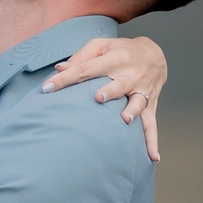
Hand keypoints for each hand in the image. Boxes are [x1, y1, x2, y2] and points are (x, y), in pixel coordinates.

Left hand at [43, 32, 166, 161]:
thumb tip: (59, 69)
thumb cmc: (121, 51)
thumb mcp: (102, 45)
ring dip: (132, 111)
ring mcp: (142, 90)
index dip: (66, 78)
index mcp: (116, 58)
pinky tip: (152, 156)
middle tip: (99, 98)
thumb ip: (81, 57)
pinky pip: (151, 124)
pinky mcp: (150, 104)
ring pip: (137, 102)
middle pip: (118, 84)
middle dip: (110, 91)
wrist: (155, 55)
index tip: (47, 88)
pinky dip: (152, 140)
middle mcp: (131, 74)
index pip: (86, 69)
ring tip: (125, 120)